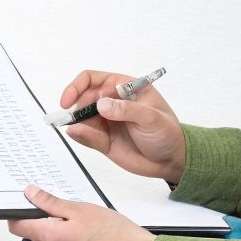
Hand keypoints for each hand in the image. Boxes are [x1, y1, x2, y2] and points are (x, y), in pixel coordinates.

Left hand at [7, 185, 155, 240]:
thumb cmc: (115, 233)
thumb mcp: (80, 209)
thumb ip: (51, 203)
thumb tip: (30, 194)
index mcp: (51, 239)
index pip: (17, 227)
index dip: (16, 211)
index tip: (25, 199)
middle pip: (34, 232)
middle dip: (43, 217)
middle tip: (64, 204)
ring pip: (49, 239)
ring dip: (58, 226)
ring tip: (80, 217)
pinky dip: (68, 236)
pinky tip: (87, 229)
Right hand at [57, 69, 186, 184]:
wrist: (171, 161)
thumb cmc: (167, 133)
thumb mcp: (151, 118)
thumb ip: (127, 110)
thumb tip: (101, 105)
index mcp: (124, 88)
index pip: (93, 79)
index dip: (77, 87)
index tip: (69, 100)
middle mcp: (111, 102)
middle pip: (83, 98)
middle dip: (76, 108)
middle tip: (76, 119)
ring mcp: (106, 121)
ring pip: (81, 118)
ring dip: (76, 123)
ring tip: (82, 132)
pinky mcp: (103, 139)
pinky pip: (85, 135)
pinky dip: (79, 134)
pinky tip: (78, 134)